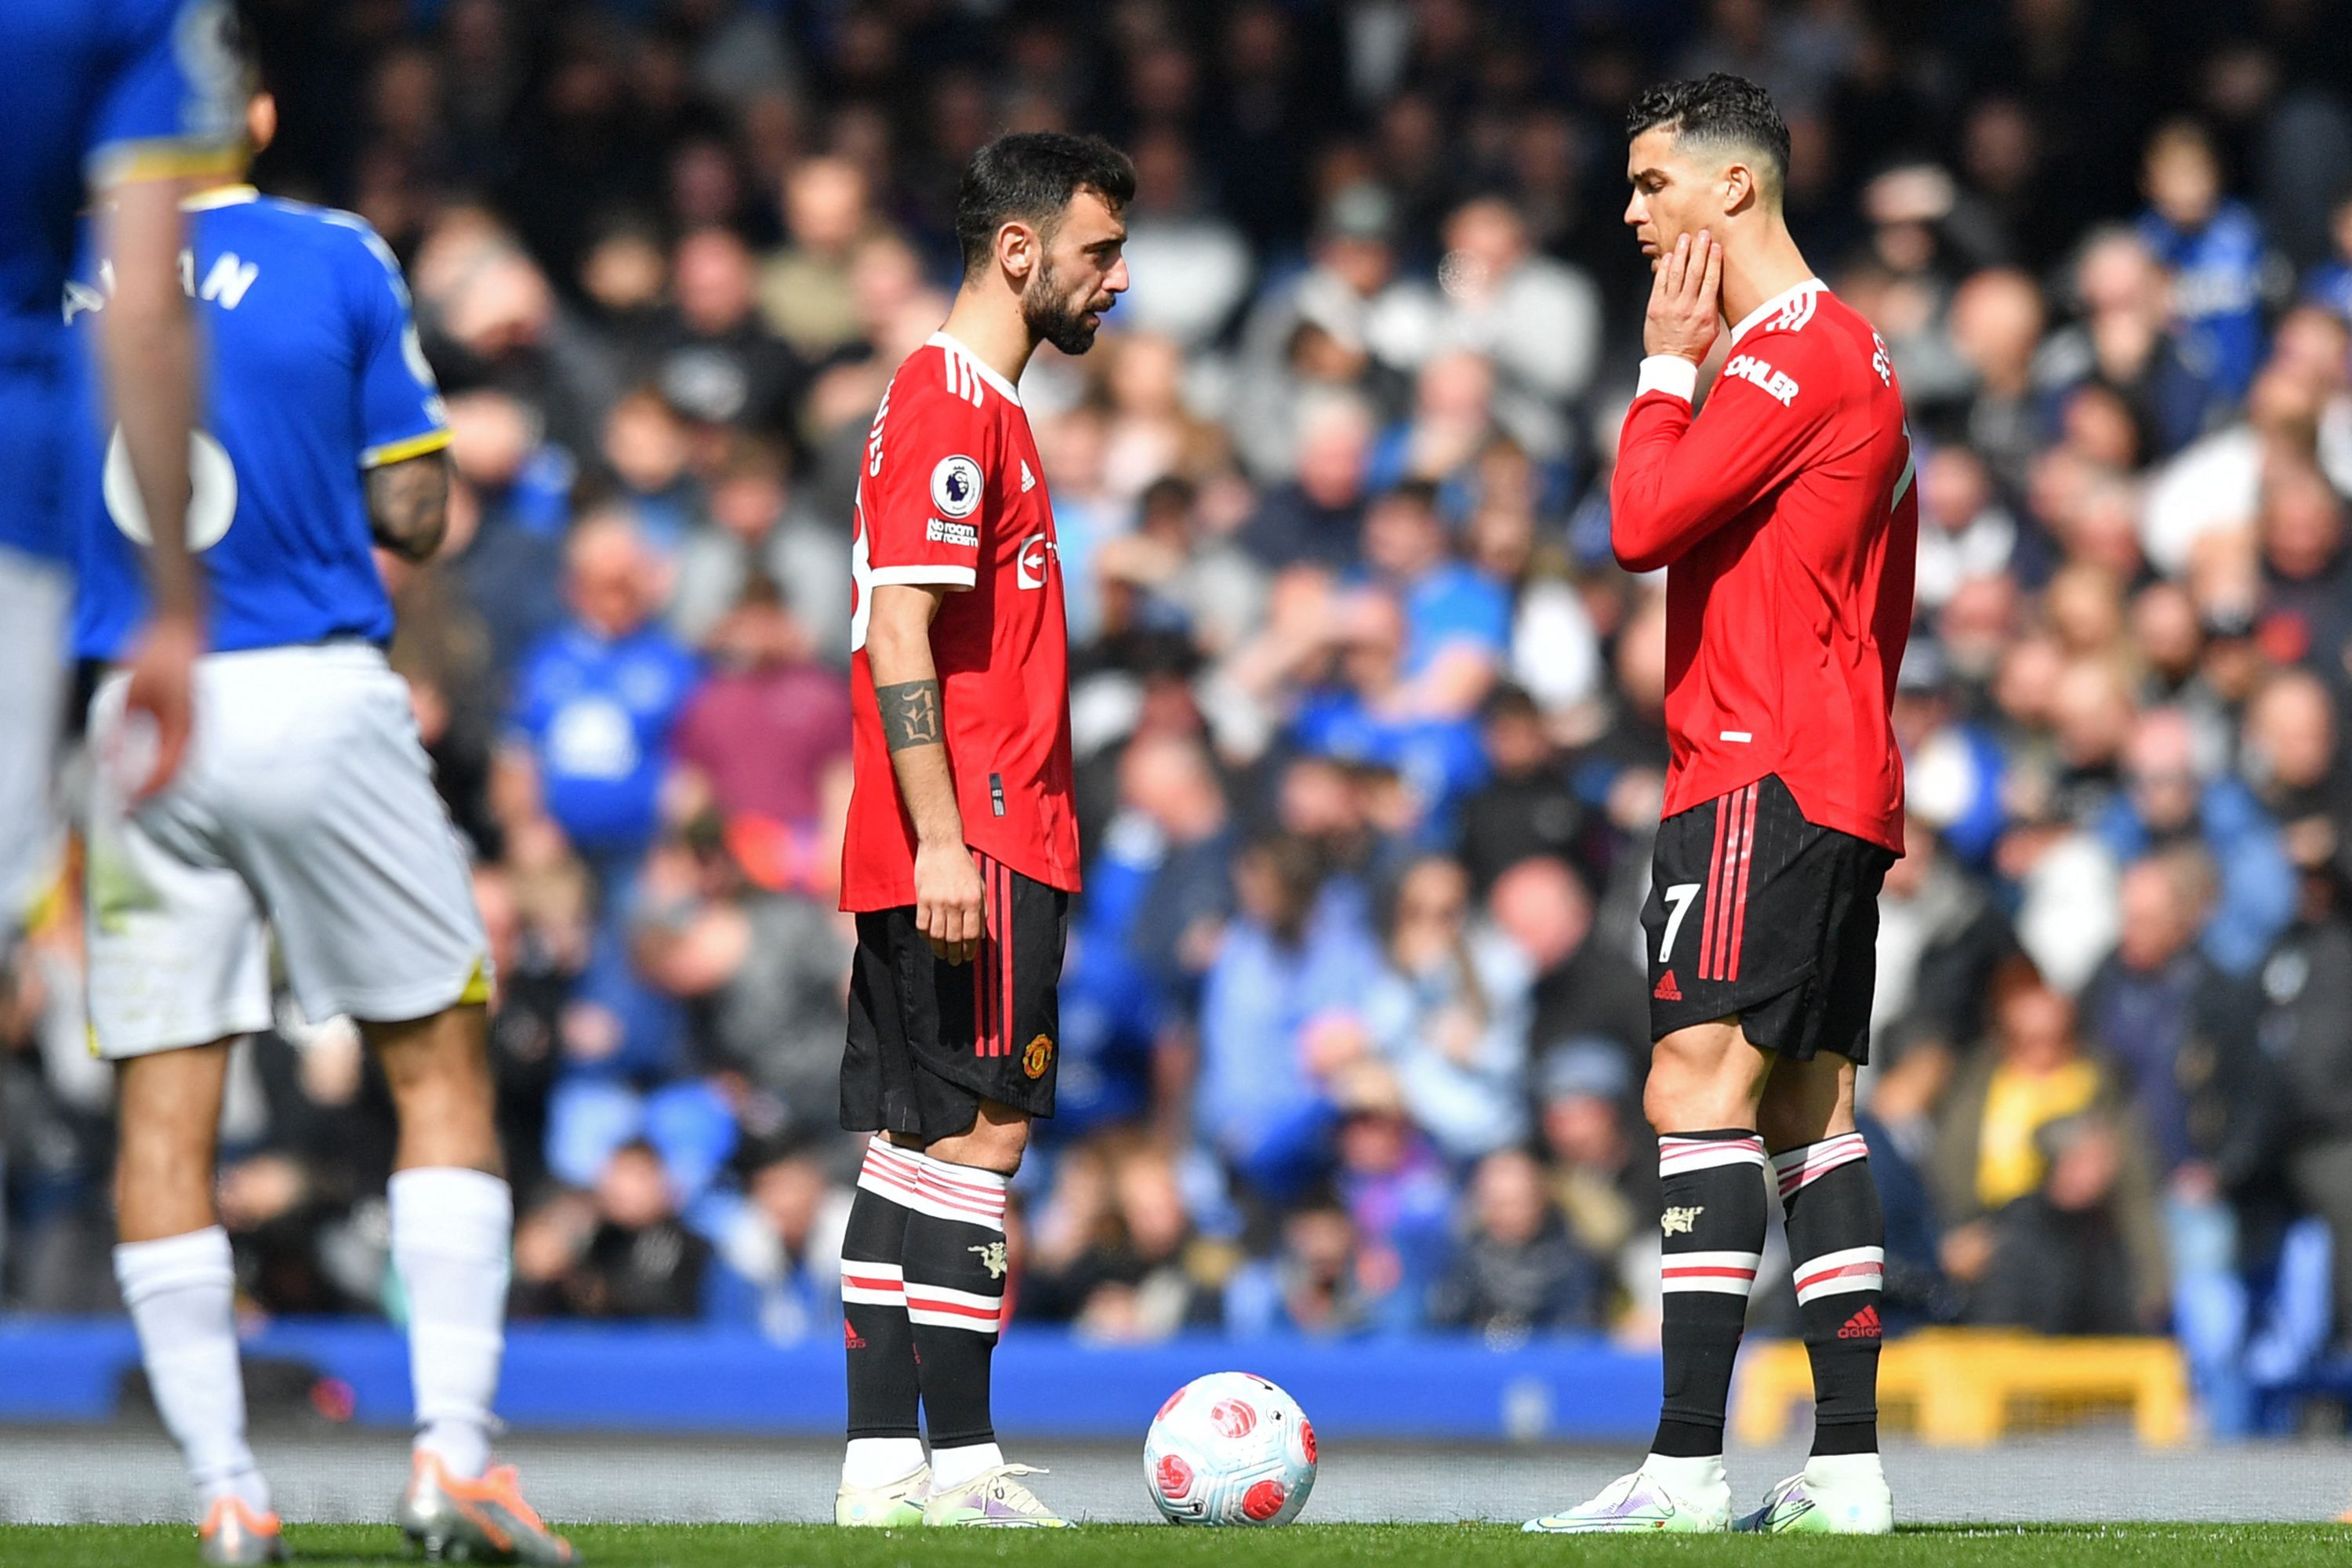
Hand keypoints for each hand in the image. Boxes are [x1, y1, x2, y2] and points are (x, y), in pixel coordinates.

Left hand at [117, 612, 201, 798]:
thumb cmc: (157, 654)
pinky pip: (179, 748)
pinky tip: (149, 766)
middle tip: (129, 808)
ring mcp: (194, 721)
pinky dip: (165, 763)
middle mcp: (192, 727)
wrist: (181, 627)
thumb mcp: (130, 691)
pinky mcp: (189, 715)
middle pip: (176, 772)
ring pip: (179, 763)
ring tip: (138, 792)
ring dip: (159, 780)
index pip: (164, 770)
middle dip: (152, 792)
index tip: (125, 803)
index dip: (144, 790)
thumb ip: (122, 727)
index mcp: (181, 725)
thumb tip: (111, 758)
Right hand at [914, 839, 985, 963]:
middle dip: (955, 954)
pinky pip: (922, 924)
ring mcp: (937, 902)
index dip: (969, 950)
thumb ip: (982, 910)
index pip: (971, 934)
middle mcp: (955, 903)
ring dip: (939, 949)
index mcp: (972, 900)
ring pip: (937, 935)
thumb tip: (981, 934)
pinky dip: (925, 936)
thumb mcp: (980, 885)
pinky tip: (929, 940)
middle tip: (955, 961)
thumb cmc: (963, 865)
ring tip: (942, 955)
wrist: (941, 846)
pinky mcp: (922, 899)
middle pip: (954, 938)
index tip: (968, 957)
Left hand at [1643, 229, 1722, 363]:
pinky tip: (1669, 256)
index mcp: (1704, 313)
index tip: (1715, 245)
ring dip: (1681, 253)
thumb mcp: (1712, 329)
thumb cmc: (1694, 347)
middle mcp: (1687, 307)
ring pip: (1676, 274)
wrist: (1671, 362)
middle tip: (1702, 234)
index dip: (1713, 260)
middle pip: (1694, 272)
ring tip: (1685, 238)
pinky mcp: (1654, 307)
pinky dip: (1665, 267)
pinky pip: (1660, 283)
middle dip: (1699, 250)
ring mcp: (1669, 306)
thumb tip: (1715, 285)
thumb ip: (1713, 306)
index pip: (1711, 280)